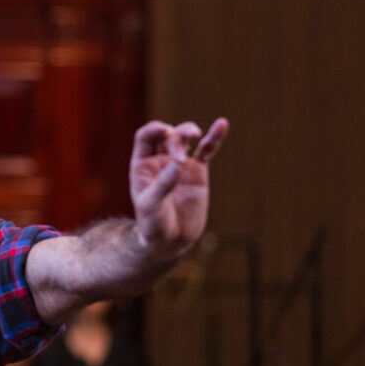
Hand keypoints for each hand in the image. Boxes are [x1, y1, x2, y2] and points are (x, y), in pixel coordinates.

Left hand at [130, 118, 228, 260]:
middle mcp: (160, 160)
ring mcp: (180, 164)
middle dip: (175, 139)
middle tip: (180, 159)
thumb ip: (163, 185)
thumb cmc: (153, 224)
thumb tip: (179, 163)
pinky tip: (222, 124)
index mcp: (142, 165)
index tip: (165, 131)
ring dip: (189, 131)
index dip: (155, 129)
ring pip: (185, 139)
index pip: (145, 137)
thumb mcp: (151, 206)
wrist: (170, 241)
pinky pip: (206, 151)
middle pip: (167, 135)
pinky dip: (214, 138)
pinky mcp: (198, 172)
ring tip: (195, 133)